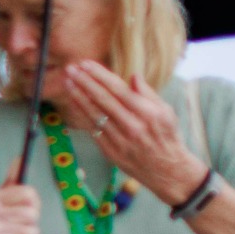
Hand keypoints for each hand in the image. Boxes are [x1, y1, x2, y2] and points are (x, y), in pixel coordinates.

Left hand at [63, 61, 203, 205]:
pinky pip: (93, 129)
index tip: (86, 64)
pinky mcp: (110, 151)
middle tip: (70, 69)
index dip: (99, 75)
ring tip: (68, 82)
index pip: (118, 89)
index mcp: (147, 112)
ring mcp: (119, 139)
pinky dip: (83, 114)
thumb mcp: (166, 111)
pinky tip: (75, 102)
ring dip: (79, 96)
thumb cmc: (166, 136)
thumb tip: (133, 76)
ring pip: (94, 114)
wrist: (166, 169)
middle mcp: (132, 125)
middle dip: (85, 82)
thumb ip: (148, 94)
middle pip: (103, 99)